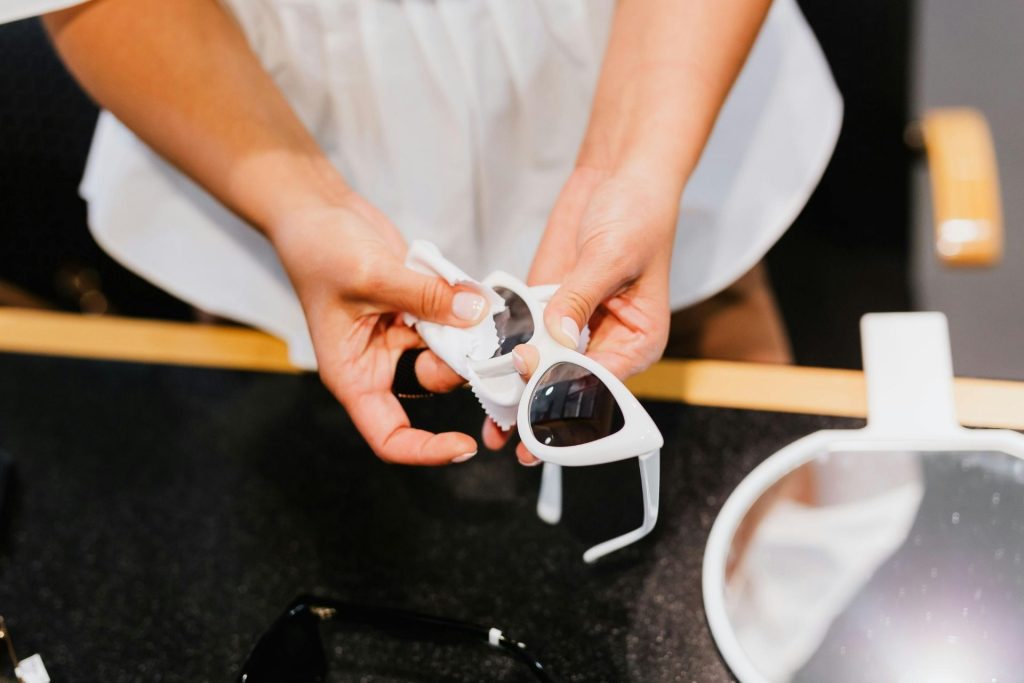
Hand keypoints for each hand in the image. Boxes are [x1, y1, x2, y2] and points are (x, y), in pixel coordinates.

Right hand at [271, 193, 485, 464]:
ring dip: (464, 329)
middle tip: (474, 331)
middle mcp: (377, 361)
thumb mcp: (370, 275)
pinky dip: (462, 305)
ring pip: (448, 350)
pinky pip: (451, 318)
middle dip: (456, 363)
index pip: (390, 436)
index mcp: (353, 374)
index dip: (427, 450)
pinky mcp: (416, 309)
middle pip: (431, 384)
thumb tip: (475, 313)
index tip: (464, 443)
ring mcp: (399, 335)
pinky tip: (461, 285)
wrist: (315, 210)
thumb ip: (425, 297)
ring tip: (466, 298)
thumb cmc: (317, 250)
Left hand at [482, 165, 676, 463]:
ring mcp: (573, 327)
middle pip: (568, 386)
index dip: (565, 396)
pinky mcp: (548, 308)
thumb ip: (580, 297)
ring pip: (542, 369)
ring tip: (487, 416)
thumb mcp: (611, 256)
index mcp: (637, 342)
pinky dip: (504, 352)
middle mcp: (606, 343)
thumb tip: (557, 334)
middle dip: (537, 407)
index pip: (601, 384)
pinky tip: (482, 370)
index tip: (534, 405)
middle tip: (503, 430)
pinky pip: (524, 337)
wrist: (619, 175)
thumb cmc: (637, 214)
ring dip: (515, 389)